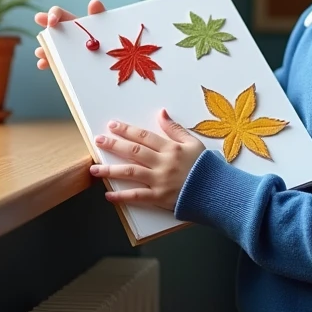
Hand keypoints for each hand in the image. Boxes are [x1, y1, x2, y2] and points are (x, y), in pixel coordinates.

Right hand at [33, 0, 105, 69]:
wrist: (115, 62)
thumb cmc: (110, 41)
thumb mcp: (107, 27)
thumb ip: (100, 15)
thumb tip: (94, 2)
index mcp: (75, 25)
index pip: (59, 15)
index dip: (53, 15)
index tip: (51, 21)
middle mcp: (67, 37)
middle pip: (52, 30)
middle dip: (44, 28)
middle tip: (38, 22)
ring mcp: (66, 52)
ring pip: (51, 48)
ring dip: (45, 49)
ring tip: (40, 52)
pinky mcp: (67, 66)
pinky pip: (56, 64)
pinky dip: (49, 63)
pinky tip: (43, 64)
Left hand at [91, 109, 205, 211]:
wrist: (217, 191)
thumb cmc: (206, 167)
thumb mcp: (193, 143)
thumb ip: (175, 129)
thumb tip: (161, 113)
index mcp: (171, 148)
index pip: (143, 136)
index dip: (126, 130)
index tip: (112, 126)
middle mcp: (163, 163)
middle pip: (133, 152)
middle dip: (114, 145)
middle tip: (98, 141)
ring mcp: (160, 181)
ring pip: (131, 173)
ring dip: (110, 171)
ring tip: (94, 169)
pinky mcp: (160, 198)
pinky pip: (138, 197)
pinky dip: (122, 197)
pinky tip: (109, 195)